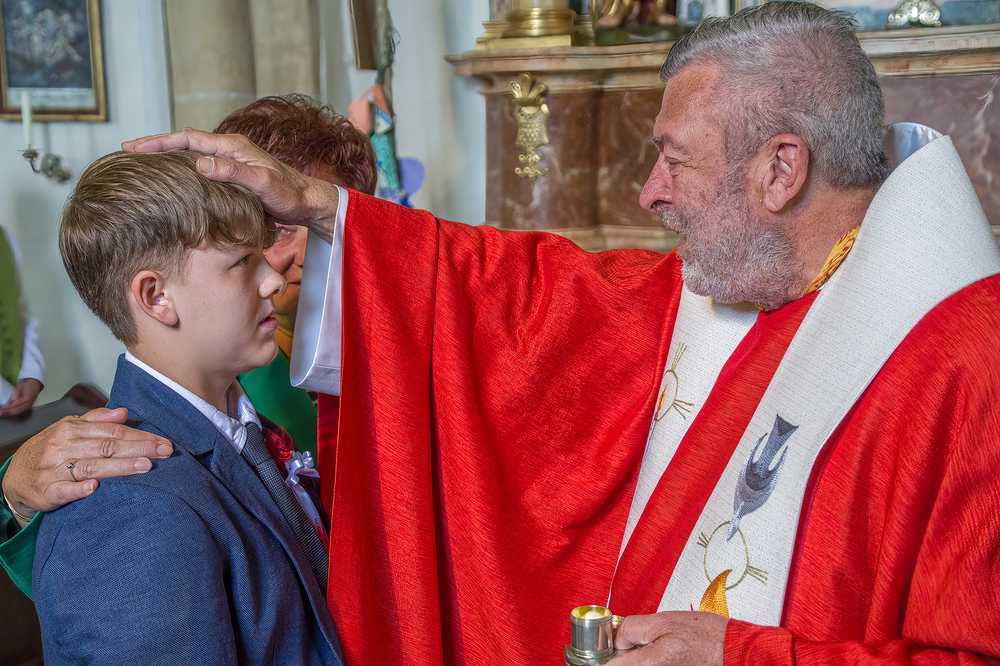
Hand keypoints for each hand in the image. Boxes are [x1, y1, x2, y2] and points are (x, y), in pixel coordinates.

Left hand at [0, 378, 42, 415]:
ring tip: (4, 413)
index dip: (8, 407)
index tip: (2, 407)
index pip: (16, 404)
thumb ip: (15, 393)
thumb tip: (11, 401)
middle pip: (17, 410)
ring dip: (11, 413)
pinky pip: (21, 411)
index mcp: (27, 398)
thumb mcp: (20, 386)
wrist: (35, 385)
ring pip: (19, 412)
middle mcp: (29, 403)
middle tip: (1, 411)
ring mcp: (30, 406)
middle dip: (8, 411)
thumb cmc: (27, 384)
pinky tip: (10, 413)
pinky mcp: (29, 407)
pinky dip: (15, 413)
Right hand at [1, 408, 172, 525]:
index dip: (140, 435)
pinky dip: (79, 489)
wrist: (15, 476)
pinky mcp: (46, 491)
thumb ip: (97, 420)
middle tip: (165, 452)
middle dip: (139, 448)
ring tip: (145, 466)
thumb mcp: (69, 429)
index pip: (113, 431)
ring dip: (119, 467)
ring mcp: (54, 469)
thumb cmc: (50, 451)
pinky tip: (95, 487)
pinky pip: (63, 490)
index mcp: (72, 429)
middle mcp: (64, 447)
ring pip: (91, 466)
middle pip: (108, 446)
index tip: (163, 441)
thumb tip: (123, 412)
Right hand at [122, 128, 340, 242]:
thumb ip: (233, 173)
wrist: (308, 202)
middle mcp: (229, 150)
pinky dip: (182, 170)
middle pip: (184, 142)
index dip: (159, 142)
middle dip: (156, 146)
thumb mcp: (262, 184)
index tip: (132, 148)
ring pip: (191, 155)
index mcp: (232, 146)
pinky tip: (173, 182)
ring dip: (167, 157)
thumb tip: (200, 163)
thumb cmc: (289, 194)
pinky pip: (201, 168)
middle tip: (127, 152)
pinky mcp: (233, 176)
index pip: (187, 139)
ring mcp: (231, 162)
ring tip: (143, 165)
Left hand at [612, 611, 726, 665]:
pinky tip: (661, 658)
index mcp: (652, 663)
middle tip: (631, 647)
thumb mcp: (664, 620)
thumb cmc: (709, 637)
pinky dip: (650, 664)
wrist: (734, 651)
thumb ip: (633, 628)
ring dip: (636, 661)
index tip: (606, 648)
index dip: (606, 655)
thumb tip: (615, 637)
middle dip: (623, 658)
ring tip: (652, 651)